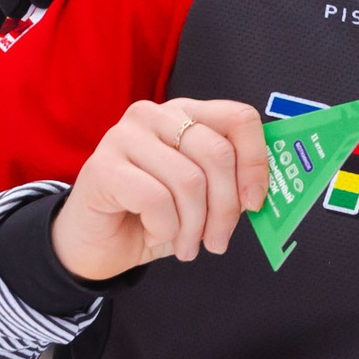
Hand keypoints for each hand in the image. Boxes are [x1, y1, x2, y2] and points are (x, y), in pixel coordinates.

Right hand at [54, 99, 269, 281]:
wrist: (95, 244)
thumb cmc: (151, 216)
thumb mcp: (201, 199)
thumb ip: (231, 185)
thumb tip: (262, 193)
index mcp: (186, 113)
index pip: (239, 118)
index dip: (256, 162)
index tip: (256, 201)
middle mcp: (155, 115)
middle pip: (217, 153)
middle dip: (226, 208)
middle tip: (219, 240)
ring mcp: (125, 136)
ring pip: (189, 180)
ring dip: (194, 227)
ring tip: (187, 245)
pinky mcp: (102, 166)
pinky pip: (156, 199)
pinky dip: (164, 228)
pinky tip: (154, 233)